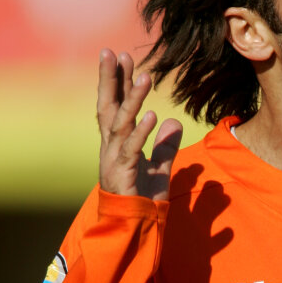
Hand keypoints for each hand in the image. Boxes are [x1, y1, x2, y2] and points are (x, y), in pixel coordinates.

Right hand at [97, 49, 182, 199]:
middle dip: (109, 80)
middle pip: (108, 108)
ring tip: (145, 77)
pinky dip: (142, 132)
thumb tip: (173, 123)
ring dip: (133, 100)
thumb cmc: (142, 200)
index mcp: (117, 144)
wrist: (134, 230)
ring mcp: (114, 161)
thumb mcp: (159, 169)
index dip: (117, 82)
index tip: (120, 56)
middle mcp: (110, 148)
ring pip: (121, 125)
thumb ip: (165, 147)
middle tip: (111, 51)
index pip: (115, 106)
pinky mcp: (123, 176)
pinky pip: (132, 150)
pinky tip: (152, 115)